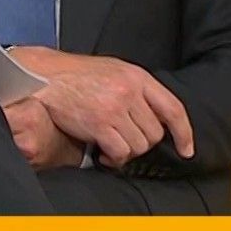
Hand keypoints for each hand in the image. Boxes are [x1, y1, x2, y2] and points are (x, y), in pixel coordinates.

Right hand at [8, 47, 194, 168]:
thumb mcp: (113, 71)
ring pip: (139, 146)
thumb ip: (135, 90)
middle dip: (141, 143)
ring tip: (111, 146)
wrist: (44, 77)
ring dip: (126, 152)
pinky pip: (120, 152)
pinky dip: (114, 159)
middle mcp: (130, 91)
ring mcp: (115, 107)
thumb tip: (153, 116)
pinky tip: (103, 154)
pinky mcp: (99, 124)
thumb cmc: (75, 75)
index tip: (186, 149)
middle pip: (155, 133)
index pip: (173, 108)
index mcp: (137, 77)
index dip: (184, 133)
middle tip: (124, 141)